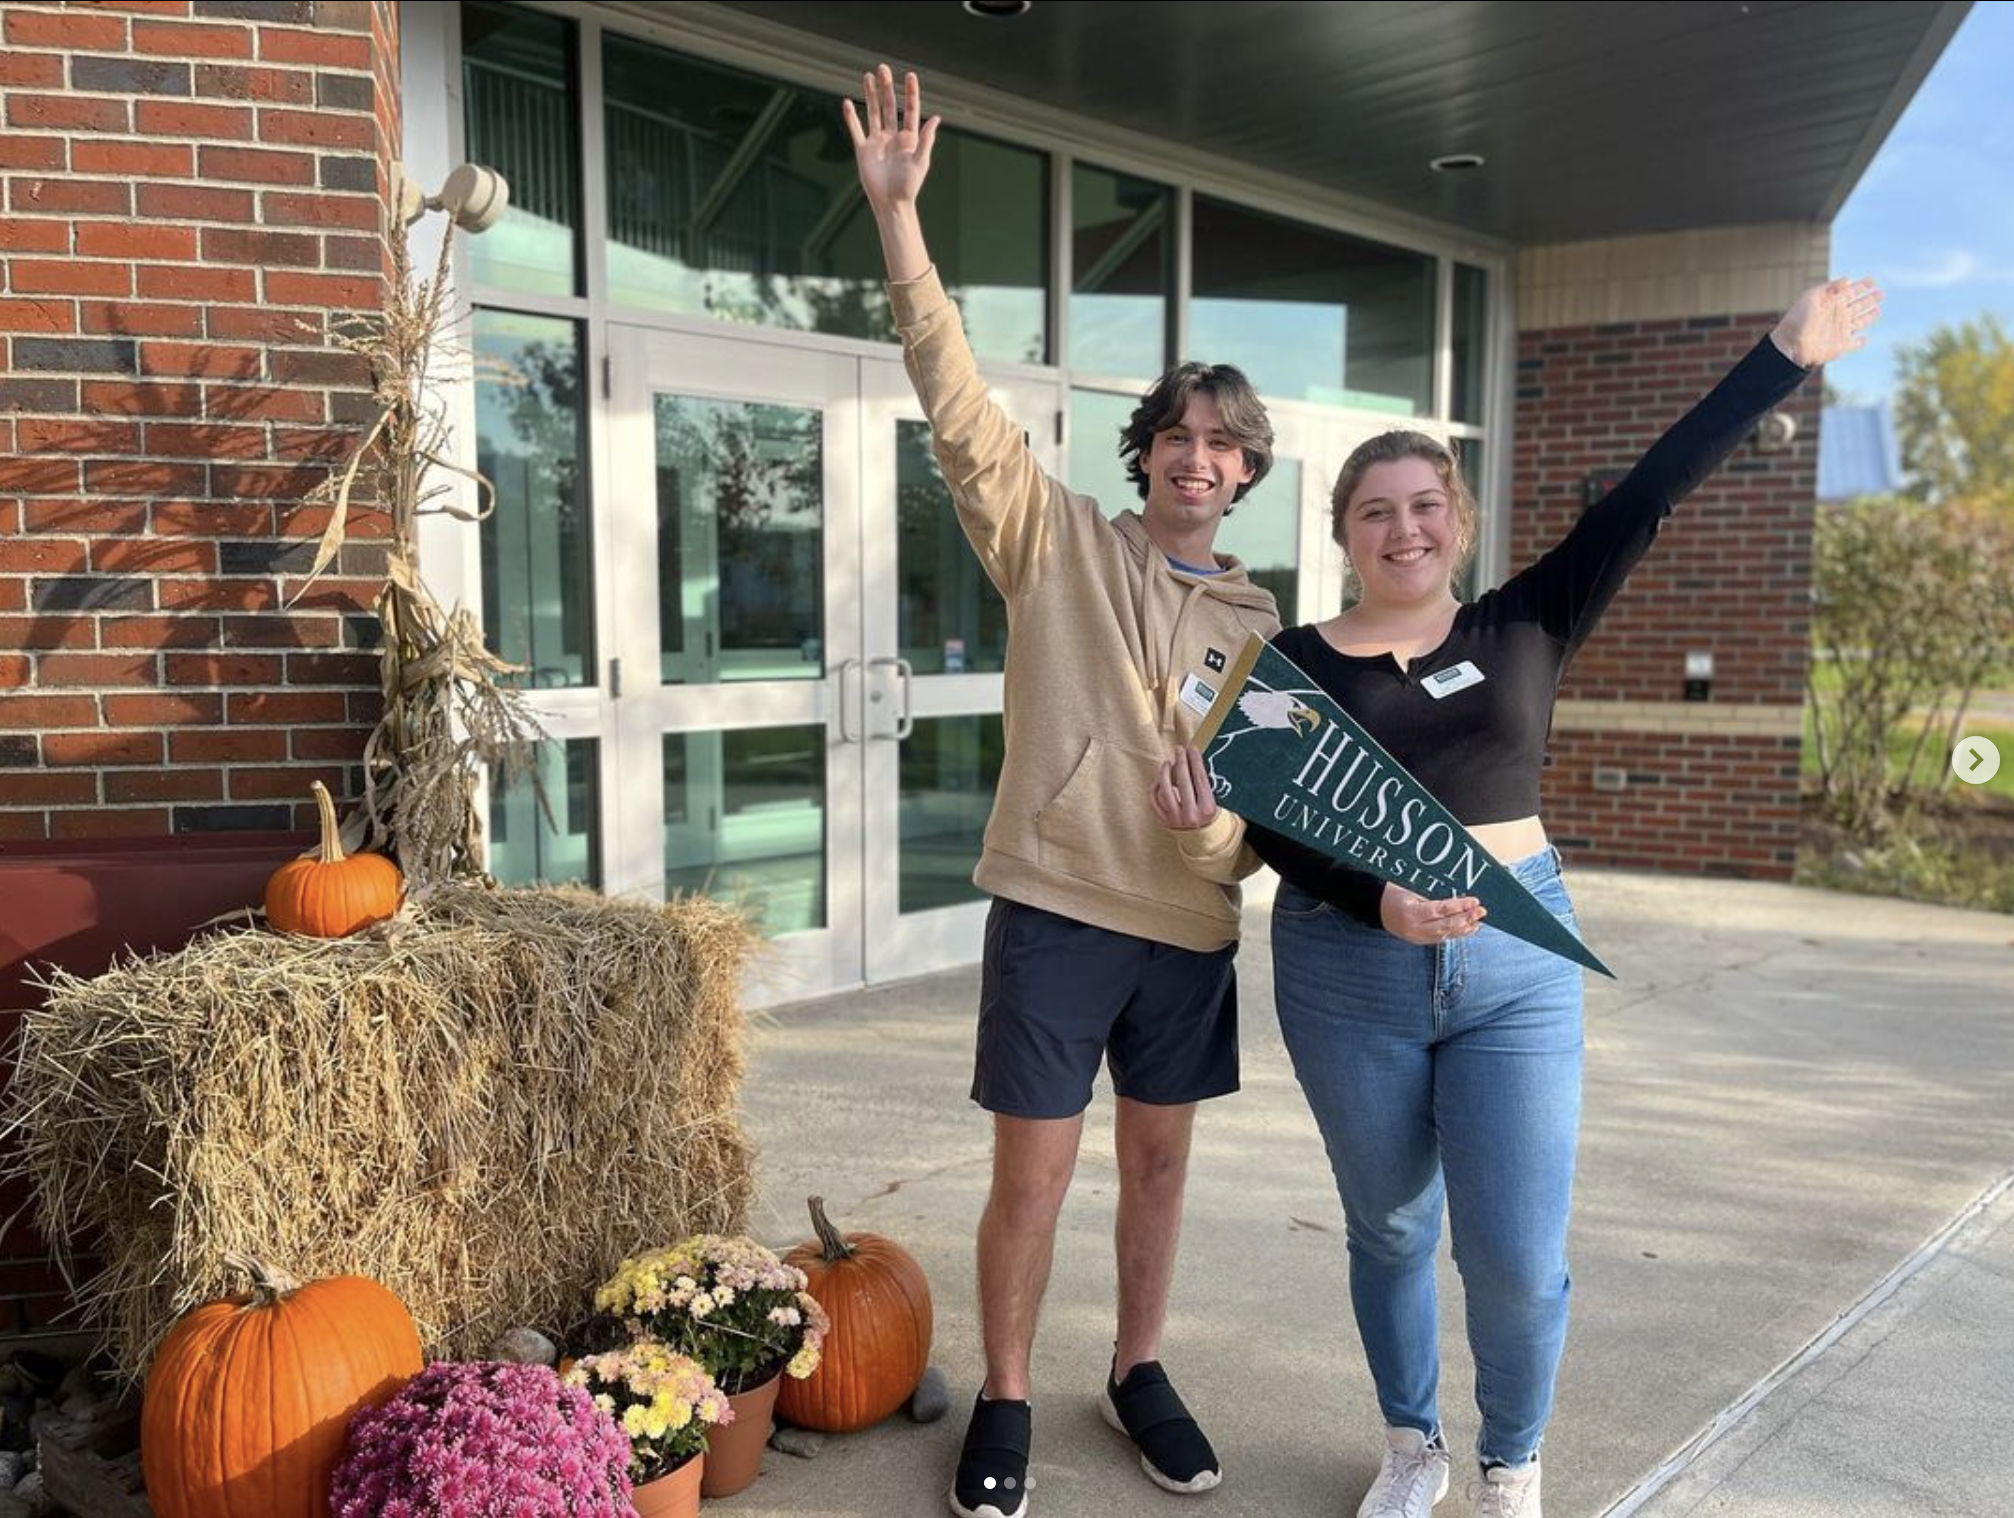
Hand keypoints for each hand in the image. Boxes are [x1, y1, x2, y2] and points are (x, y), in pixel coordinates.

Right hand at [841, 64, 938, 214]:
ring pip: (873, 112)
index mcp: (909, 138)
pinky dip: (851, 117)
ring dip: (870, 95)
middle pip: (889, 106)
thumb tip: (937, 118)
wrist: (891, 203)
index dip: (910, 93)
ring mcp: (877, 141)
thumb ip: (926, 139)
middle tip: (883, 68)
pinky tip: (847, 102)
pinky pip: (856, 130)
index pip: (910, 110)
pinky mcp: (863, 150)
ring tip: (868, 76)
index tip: (910, 76)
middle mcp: (893, 136)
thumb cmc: (909, 185)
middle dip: (887, 87)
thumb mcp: (921, 161)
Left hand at [1151, 746, 1217, 831]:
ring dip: (1165, 774)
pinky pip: (1155, 801)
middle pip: (1184, 783)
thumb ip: (1204, 785)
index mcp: (1207, 809)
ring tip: (1167, 763)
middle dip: (1181, 762)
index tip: (1191, 749)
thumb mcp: (1213, 801)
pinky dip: (1155, 788)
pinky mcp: (1164, 821)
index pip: (1200, 780)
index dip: (1195, 762)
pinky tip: (1159, 779)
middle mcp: (1191, 815)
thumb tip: (1192, 760)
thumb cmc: (1208, 814)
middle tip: (1179, 750)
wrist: (1202, 838)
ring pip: (1166, 791)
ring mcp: (1176, 819)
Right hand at [1379, 883, 1484, 945]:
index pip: (1440, 910)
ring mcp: (1416, 937)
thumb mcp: (1409, 889)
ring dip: (1464, 927)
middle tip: (1482, 911)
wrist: (1377, 908)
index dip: (1459, 906)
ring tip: (1479, 920)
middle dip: (1466, 918)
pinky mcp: (1419, 941)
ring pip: (1445, 934)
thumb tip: (1457, 896)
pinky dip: (1457, 933)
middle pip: (1445, 925)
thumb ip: (1430, 895)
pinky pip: (1442, 938)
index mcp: (1410, 912)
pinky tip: (1469, 928)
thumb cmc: (1394, 893)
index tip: (1474, 900)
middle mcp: (1414, 928)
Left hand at [1769, 277, 1881, 367]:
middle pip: (1859, 305)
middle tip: (1881, 293)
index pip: (1851, 292)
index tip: (1872, 281)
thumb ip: (1830, 287)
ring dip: (1869, 316)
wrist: (1791, 345)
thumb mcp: (1811, 297)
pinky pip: (1854, 344)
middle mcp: (1838, 316)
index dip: (1862, 286)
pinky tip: (1865, 338)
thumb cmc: (1797, 319)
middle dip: (1870, 299)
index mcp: (1832, 302)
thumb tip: (1848, 280)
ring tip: (1878, 310)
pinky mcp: (1841, 346)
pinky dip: (1860, 342)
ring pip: (1860, 322)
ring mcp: (1840, 331)